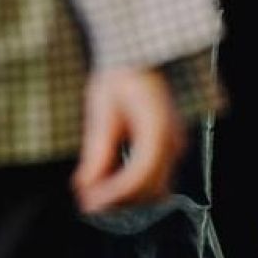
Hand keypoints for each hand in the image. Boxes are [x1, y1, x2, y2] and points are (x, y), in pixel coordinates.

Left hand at [70, 66, 186, 214]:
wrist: (142, 56)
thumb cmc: (122, 75)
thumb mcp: (102, 109)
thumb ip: (97, 150)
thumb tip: (84, 186)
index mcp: (157, 126)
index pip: (140, 174)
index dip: (113, 194)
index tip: (87, 201)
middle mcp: (172, 139)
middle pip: (150, 189)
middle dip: (117, 201)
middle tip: (85, 199)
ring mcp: (173, 144)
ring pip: (155, 190)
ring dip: (125, 199)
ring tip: (94, 192)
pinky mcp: (168, 147)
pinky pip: (153, 179)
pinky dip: (131, 189)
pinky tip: (107, 182)